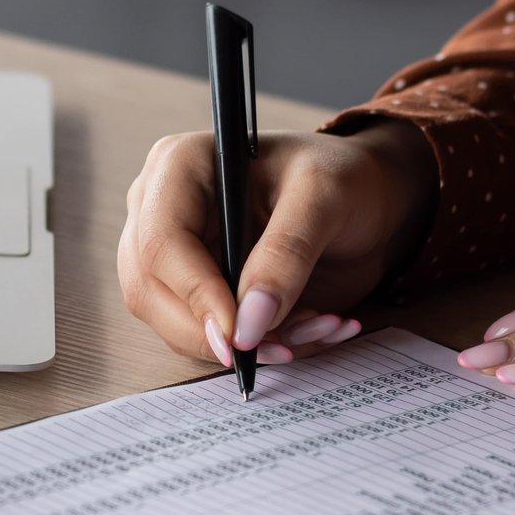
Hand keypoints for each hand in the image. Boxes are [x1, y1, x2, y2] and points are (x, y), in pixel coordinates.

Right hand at [117, 121, 436, 367]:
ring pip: (172, 323)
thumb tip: (249, 324)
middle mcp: (162, 210)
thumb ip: (287, 254)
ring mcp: (174, 255)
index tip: (241, 333)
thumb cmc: (343, 178)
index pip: (160, 240)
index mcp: (180, 166)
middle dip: (215, 332)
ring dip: (243, 345)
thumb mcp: (325, 199)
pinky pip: (206, 336)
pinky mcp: (196, 291)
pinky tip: (307, 328)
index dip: (194, 293)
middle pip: (149, 290)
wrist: (365, 201)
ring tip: (313, 326)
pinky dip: (259, 347)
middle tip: (279, 348)